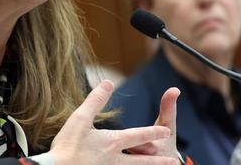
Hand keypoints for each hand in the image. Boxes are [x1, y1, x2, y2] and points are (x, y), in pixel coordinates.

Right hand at [49, 80, 178, 164]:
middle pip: (142, 160)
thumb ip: (95, 100)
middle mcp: (115, 159)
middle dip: (158, 160)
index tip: (167, 131)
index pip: (138, 135)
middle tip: (174, 161)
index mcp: (112, 142)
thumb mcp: (80, 118)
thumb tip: (109, 83)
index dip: (154, 132)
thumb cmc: (67, 145)